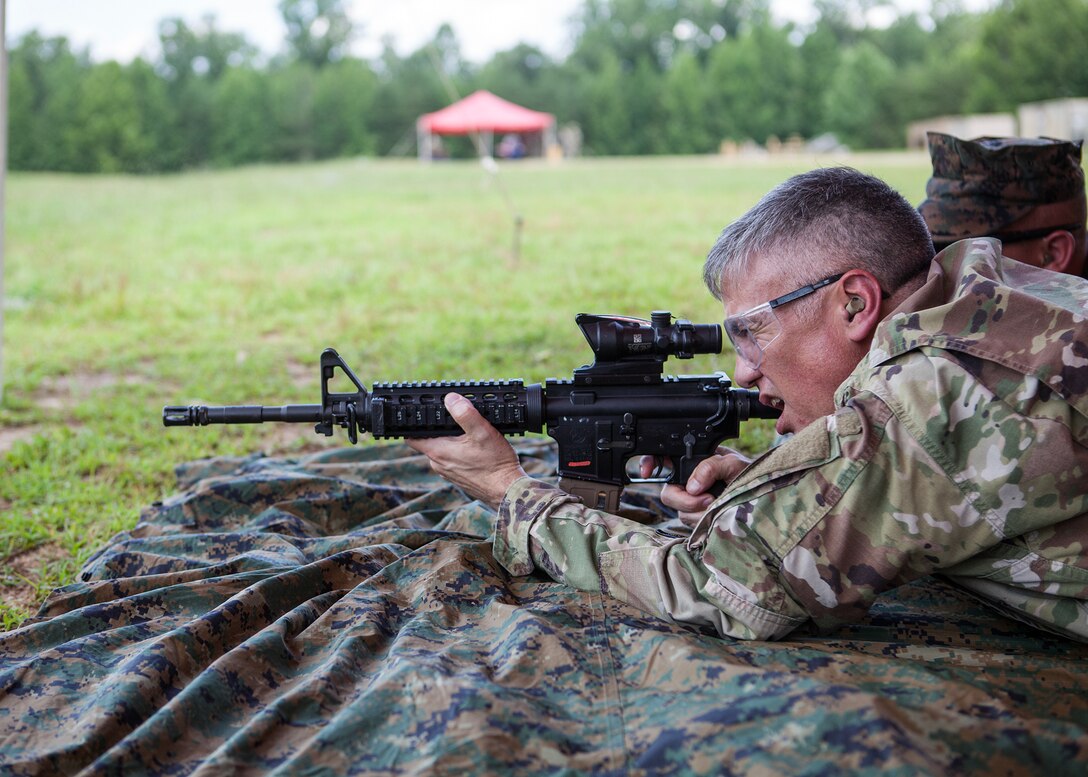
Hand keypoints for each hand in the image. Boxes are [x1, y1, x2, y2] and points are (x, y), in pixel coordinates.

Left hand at [405, 393, 527, 508]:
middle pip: (430, 440)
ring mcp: (448, 472)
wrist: (506, 491)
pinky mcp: (458, 477)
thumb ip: (465, 414)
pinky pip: (453, 459)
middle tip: (456, 419)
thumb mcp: (482, 432)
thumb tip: (451, 399)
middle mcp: (438, 464)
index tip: (424, 414)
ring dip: (452, 440)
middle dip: (440, 429)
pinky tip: (476, 449)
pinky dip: (460, 452)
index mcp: (438, 451)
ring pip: (443, 449)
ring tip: (470, 434)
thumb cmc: (495, 465)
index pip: (412, 436)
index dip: (415, 423)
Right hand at [655, 446, 751, 525]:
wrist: (762, 496)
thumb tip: (693, 487)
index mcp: (691, 462)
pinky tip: (718, 513)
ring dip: (699, 512)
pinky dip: (705, 521)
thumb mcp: (732, 463)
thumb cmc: (747, 474)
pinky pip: (692, 524)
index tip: (647, 472)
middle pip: (669, 493)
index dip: (649, 463)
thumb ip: (711, 467)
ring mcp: (691, 502)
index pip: (662, 459)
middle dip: (685, 500)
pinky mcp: (698, 519)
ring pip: (680, 512)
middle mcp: (687, 482)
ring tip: (719, 504)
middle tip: (707, 499)